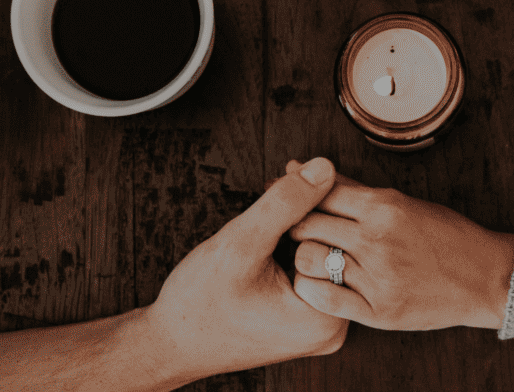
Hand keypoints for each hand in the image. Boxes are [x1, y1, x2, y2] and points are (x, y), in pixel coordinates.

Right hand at [143, 158, 348, 383]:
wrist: (171, 345)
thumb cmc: (198, 303)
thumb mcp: (240, 244)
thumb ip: (285, 204)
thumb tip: (325, 168)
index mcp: (326, 317)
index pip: (343, 237)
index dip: (319, 195)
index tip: (293, 170)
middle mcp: (333, 327)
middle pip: (338, 245)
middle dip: (313, 206)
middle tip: (285, 176)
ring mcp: (321, 326)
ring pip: (325, 254)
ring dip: (304, 222)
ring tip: (275, 200)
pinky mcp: (307, 321)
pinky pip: (314, 270)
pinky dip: (297, 243)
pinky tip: (276, 227)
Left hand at [287, 162, 513, 330]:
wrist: (483, 276)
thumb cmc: (446, 236)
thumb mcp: (402, 202)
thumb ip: (354, 190)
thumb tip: (308, 169)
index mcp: (384, 206)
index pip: (319, 192)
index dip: (294, 192)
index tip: (285, 195)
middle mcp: (377, 239)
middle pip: (307, 224)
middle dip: (293, 225)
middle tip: (294, 229)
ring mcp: (377, 276)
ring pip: (309, 260)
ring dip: (303, 257)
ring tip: (312, 257)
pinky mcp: (379, 310)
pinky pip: (324, 299)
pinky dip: (311, 289)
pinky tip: (318, 283)